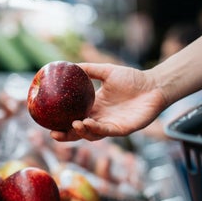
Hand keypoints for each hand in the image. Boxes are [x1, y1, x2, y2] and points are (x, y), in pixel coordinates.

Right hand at [50, 63, 167, 141]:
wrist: (154, 84)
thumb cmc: (132, 79)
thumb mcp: (106, 71)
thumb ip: (88, 69)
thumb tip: (68, 64)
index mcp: (94, 107)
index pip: (74, 118)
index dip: (61, 123)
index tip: (47, 121)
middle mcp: (100, 119)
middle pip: (79, 132)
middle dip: (66, 136)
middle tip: (53, 134)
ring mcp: (111, 126)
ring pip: (92, 135)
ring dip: (81, 132)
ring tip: (74, 124)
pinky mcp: (122, 129)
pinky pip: (106, 131)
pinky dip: (96, 129)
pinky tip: (87, 122)